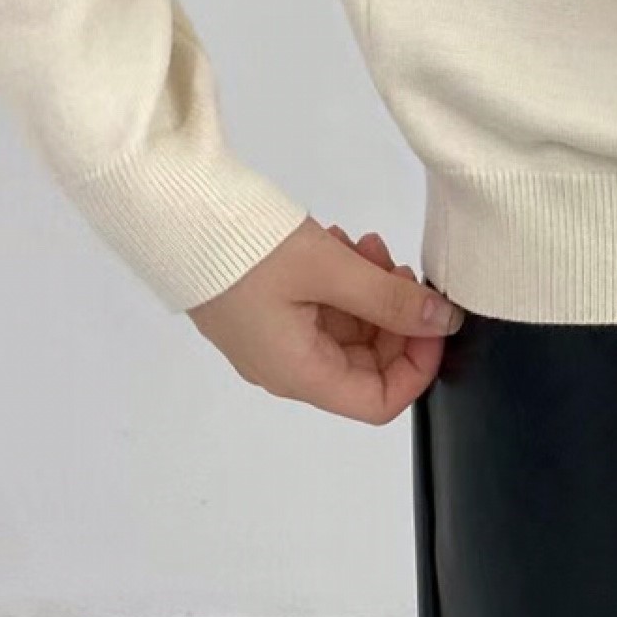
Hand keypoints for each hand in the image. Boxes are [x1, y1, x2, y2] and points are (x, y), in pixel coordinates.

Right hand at [187, 216, 464, 422]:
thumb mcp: (330, 269)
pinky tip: (339, 243)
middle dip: (395, 315)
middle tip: (395, 264)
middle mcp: (287, 367)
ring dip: (370, 289)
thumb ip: (391, 299)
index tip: (434, 318)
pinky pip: (323, 308)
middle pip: (368, 363)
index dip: (419, 365)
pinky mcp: (267, 310)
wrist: (173, 214)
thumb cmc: (247, 250)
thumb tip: (443, 321)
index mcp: (299, 373)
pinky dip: (343, 280)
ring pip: (349, 329)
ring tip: (365, 244)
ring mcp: (275, 338)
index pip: (378, 402)